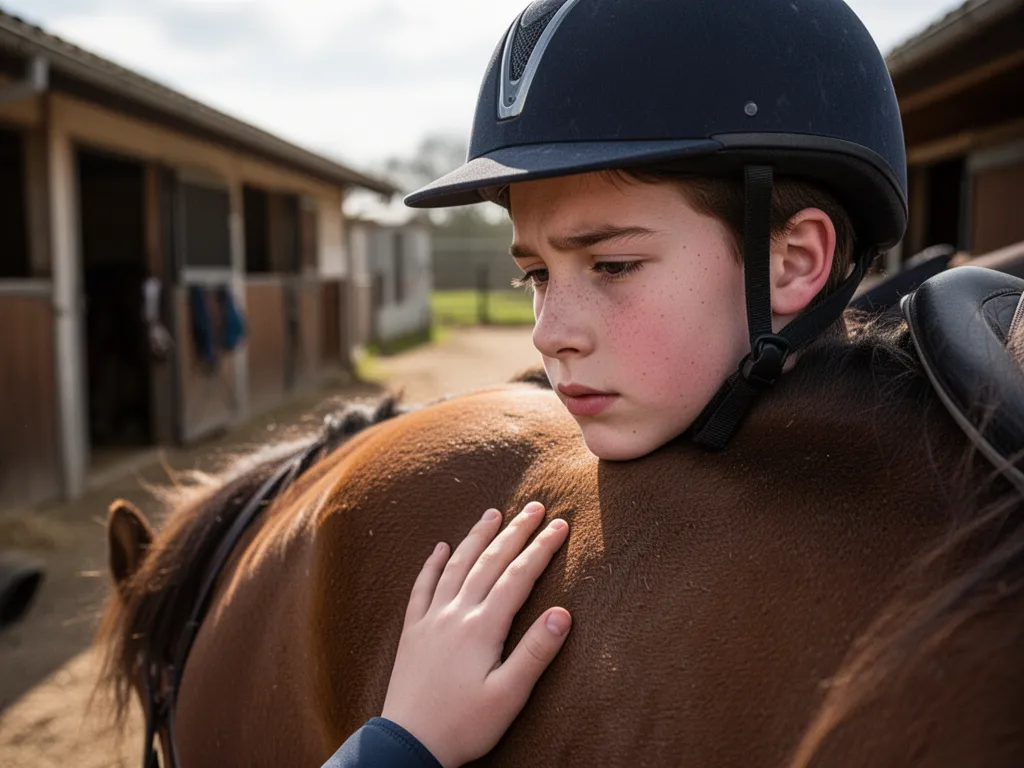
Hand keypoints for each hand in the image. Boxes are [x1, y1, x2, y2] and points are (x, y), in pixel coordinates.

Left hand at [381, 502, 570, 766]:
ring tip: (493, 513)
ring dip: (477, 537)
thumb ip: (535, 653)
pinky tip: (440, 547)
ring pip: (456, 565)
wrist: (407, 744)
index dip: (541, 549)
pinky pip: (422, 587)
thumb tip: (563, 613)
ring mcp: (431, 619)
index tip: (561, 525)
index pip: (519, 577)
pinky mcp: (413, 632)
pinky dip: (432, 564)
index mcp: (483, 627)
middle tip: (536, 507)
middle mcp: (456, 614)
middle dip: (515, 532)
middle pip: (490, 562)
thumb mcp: (508, 696)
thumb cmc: (463, 725)